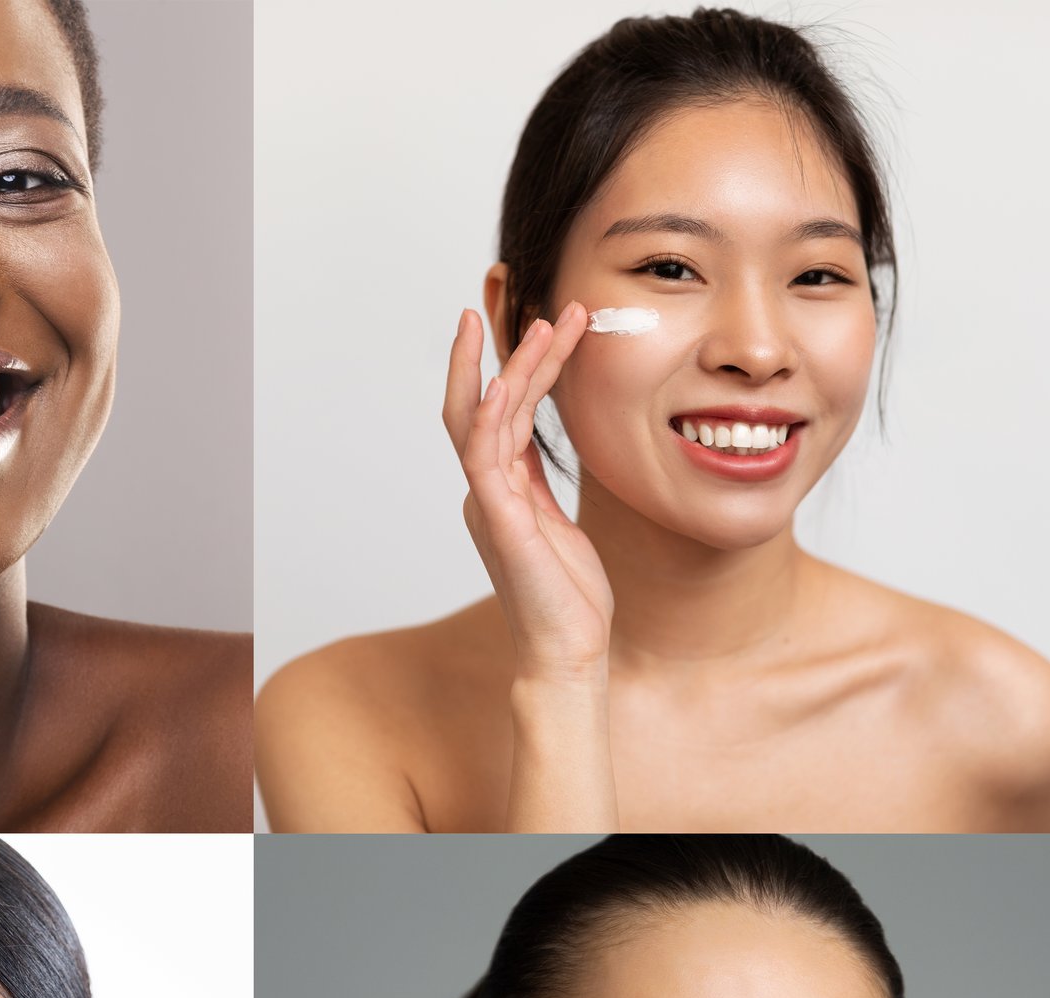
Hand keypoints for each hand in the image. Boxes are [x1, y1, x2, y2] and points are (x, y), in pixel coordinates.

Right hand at [442, 305, 614, 686]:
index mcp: (502, 489)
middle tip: (516, 292)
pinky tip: (510, 376)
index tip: (529, 317)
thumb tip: (545, 446)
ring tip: (540, 320)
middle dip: (494, 345)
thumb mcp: (563, 525)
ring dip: (512, 364)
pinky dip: (493, 412)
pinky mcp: (499, 519)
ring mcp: (488, 502)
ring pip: (485, 416)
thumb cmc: (570, 599)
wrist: (567, 653)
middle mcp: (486, 489)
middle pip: (478, 401)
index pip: (498, 411)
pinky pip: (487, 454)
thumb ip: (545, 485)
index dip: (509, 361)